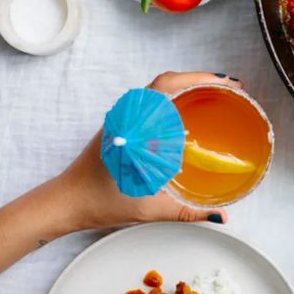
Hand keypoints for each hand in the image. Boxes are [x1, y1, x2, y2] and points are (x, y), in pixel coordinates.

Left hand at [62, 71, 242, 230]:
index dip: (199, 77)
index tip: (224, 82)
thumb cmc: (98, 202)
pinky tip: (187, 114)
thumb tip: (219, 216)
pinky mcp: (120, 127)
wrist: (66, 202)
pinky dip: (172, 100)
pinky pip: (149, 104)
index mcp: (134, 126)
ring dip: (185, 88)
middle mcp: (127, 116)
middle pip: (167, 81)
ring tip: (213, 95)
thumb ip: (187, 212)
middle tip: (228, 87)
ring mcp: (122, 119)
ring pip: (157, 91)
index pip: (168, 85)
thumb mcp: (149, 208)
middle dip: (200, 80)